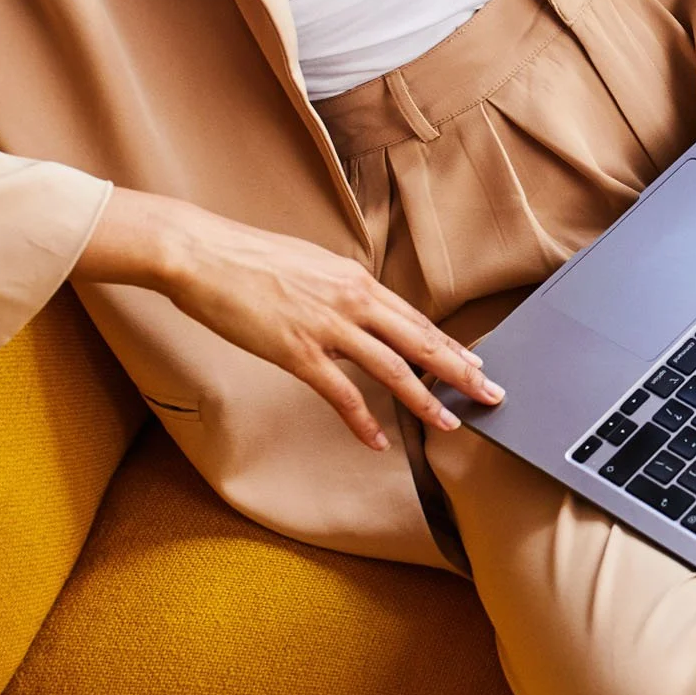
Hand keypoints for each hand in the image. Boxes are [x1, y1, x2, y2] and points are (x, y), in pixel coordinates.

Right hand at [72, 187, 500, 448]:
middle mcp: (352, 300)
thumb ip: (341, 288)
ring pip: (392, 369)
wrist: (203, 254)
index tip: (477, 364)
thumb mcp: (311, 263)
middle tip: (492, 394)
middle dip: (460, 372)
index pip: (416, 319)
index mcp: (356, 279)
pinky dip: (362, 420)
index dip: (450, 346)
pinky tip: (377, 440)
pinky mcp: (297, 351)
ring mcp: (327, 327)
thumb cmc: (250, 257)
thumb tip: (361, 306)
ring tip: (449, 423)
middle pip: (419, 342)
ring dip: (425, 400)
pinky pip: (340, 393)